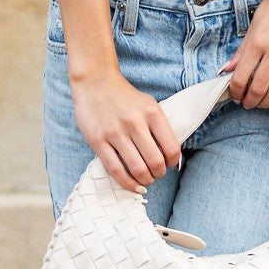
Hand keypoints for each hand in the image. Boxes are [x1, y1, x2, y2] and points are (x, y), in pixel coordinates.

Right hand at [70, 70, 181, 192]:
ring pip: (137, 169)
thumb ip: (159, 127)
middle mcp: (135, 122)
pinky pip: (115, 170)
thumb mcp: (148, 104)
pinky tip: (134, 185)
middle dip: (159, 174)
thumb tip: (170, 156)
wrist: (95, 82)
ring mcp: (115, 132)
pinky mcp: (97, 141)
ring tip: (146, 179)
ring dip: (145, 180)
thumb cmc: (125, 97)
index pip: (171, 148)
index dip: (173, 162)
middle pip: (155, 162)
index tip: (169, 164)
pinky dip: (128, 183)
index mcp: (152, 113)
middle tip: (157, 174)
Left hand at [220, 0, 268, 111]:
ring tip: (261, 104)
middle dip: (250, 101)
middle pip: (259, 88)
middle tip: (247, 103)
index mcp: (258, 41)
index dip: (235, 91)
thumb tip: (227, 69)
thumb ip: (242, 50)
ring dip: (266, 103)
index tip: (235, 95)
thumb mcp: (255, 23)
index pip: (241, 77)